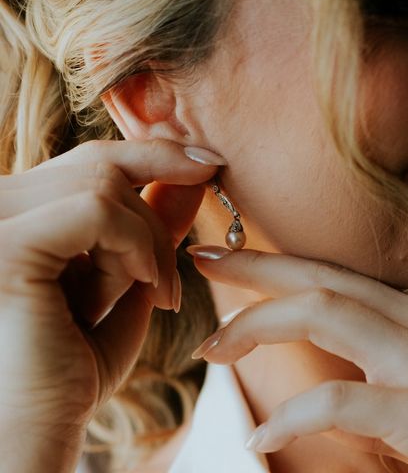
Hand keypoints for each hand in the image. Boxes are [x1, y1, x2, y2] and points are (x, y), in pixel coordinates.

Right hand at [0, 140, 221, 468]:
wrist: (41, 429)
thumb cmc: (73, 369)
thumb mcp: (127, 282)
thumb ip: (152, 225)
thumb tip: (192, 174)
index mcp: (17, 213)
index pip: (89, 161)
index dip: (154, 155)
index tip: (210, 166)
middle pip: (100, 166)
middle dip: (156, 218)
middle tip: (173, 278)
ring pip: (104, 185)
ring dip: (148, 242)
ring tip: (152, 293)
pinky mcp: (7, 245)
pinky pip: (98, 210)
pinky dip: (136, 246)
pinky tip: (142, 287)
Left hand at [187, 246, 407, 472]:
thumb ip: (394, 360)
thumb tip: (339, 364)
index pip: (338, 274)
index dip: (279, 261)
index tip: (228, 252)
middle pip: (322, 281)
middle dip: (254, 272)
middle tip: (201, 268)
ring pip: (325, 316)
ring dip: (258, 325)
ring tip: (214, 349)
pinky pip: (343, 400)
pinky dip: (293, 415)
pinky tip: (262, 439)